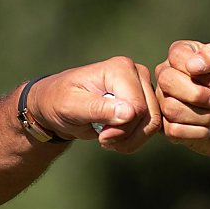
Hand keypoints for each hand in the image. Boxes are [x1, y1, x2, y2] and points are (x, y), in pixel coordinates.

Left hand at [28, 56, 160, 151]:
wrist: (56, 104)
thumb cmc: (59, 101)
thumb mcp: (71, 106)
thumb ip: (99, 108)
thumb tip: (130, 112)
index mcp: (120, 68)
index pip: (137, 107)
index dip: (122, 129)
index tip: (100, 137)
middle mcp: (137, 73)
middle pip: (150, 116)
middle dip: (127, 136)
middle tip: (103, 140)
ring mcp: (143, 87)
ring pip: (153, 124)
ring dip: (130, 140)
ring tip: (108, 139)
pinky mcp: (144, 101)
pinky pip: (151, 126)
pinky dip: (135, 139)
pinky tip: (116, 138)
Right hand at [154, 40, 209, 161]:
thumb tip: (192, 65)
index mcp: (182, 55)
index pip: (176, 56)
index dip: (201, 72)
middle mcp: (168, 75)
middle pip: (166, 81)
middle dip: (198, 95)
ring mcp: (164, 101)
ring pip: (170, 108)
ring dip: (204, 116)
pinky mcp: (166, 127)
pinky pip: (173, 130)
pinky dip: (200, 131)